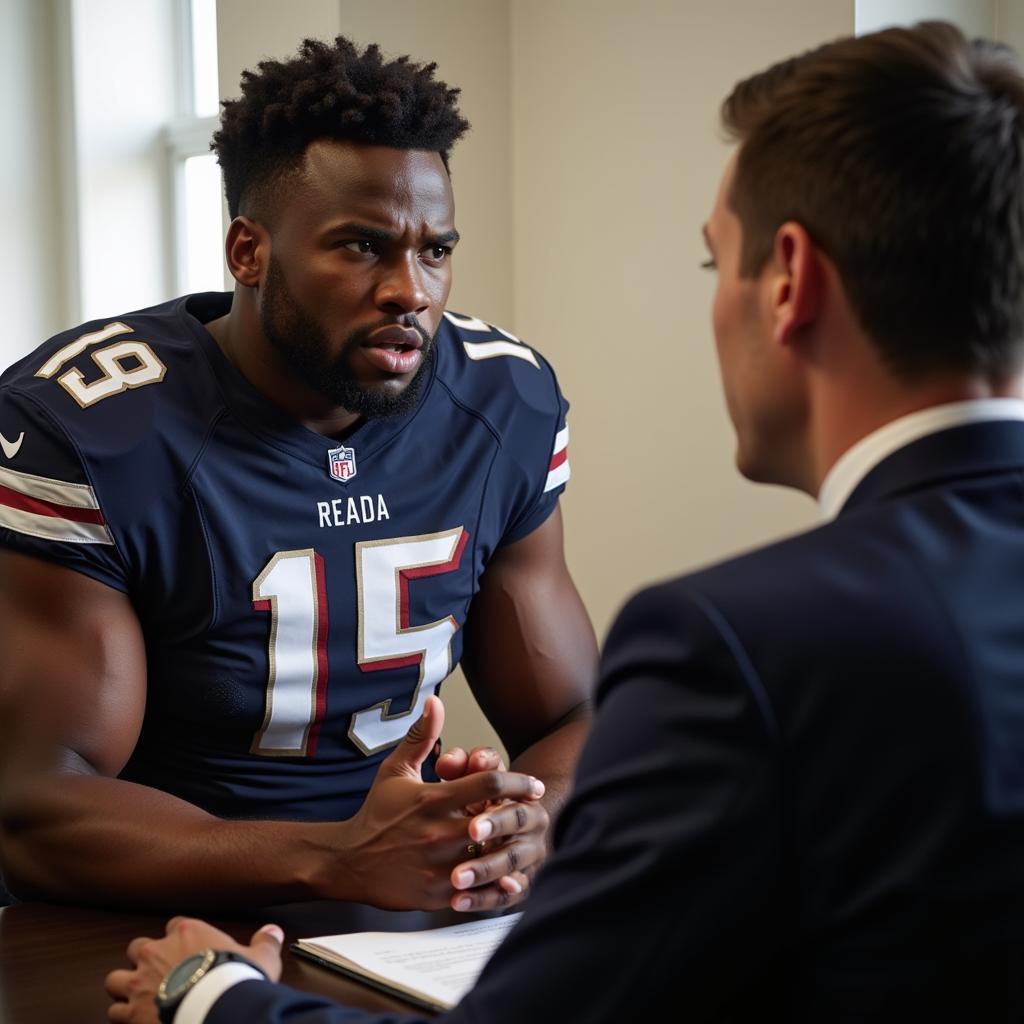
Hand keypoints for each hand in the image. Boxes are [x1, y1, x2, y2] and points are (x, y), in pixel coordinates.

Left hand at [104, 917, 282, 1022]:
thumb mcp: (260, 957)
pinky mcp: (131, 1011)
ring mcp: (140, 982)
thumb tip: (273, 932)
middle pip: (137, 947)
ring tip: (138, 998)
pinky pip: (115, 1012)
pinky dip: (123, 1016)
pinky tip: (135, 1021)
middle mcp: (157, 952)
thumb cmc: (233, 979)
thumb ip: (265, 942)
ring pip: (115, 979)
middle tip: (158, 973)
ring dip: (125, 988)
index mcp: (187, 932)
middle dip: (143, 960)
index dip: (179, 937)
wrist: (214, 1009)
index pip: (175, 924)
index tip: (187, 948)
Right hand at [338, 696, 544, 909]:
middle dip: (520, 818)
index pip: (489, 785)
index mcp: (433, 799)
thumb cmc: (376, 813)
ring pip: (491, 858)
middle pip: (498, 822)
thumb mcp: (396, 770)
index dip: (519, 783)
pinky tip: (506, 875)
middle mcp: (438, 833)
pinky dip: (494, 884)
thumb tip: (435, 701)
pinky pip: (477, 891)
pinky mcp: (435, 895)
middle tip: (535, 815)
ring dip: (510, 849)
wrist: (347, 862)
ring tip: (524, 843)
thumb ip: (422, 736)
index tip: (534, 786)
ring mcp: (438, 866)